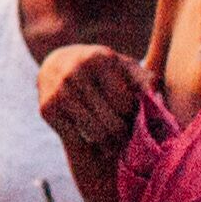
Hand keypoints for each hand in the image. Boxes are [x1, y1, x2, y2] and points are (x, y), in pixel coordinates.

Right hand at [36, 42, 146, 167]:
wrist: (56, 65)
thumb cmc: (100, 69)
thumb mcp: (121, 66)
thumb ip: (141, 78)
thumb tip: (154, 89)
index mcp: (98, 58)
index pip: (125, 103)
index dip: (133, 113)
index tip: (132, 114)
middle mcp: (74, 72)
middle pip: (113, 121)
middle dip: (124, 132)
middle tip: (126, 133)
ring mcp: (58, 91)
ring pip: (96, 133)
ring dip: (110, 142)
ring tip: (115, 141)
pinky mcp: (46, 109)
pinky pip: (76, 139)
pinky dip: (88, 143)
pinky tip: (94, 138)